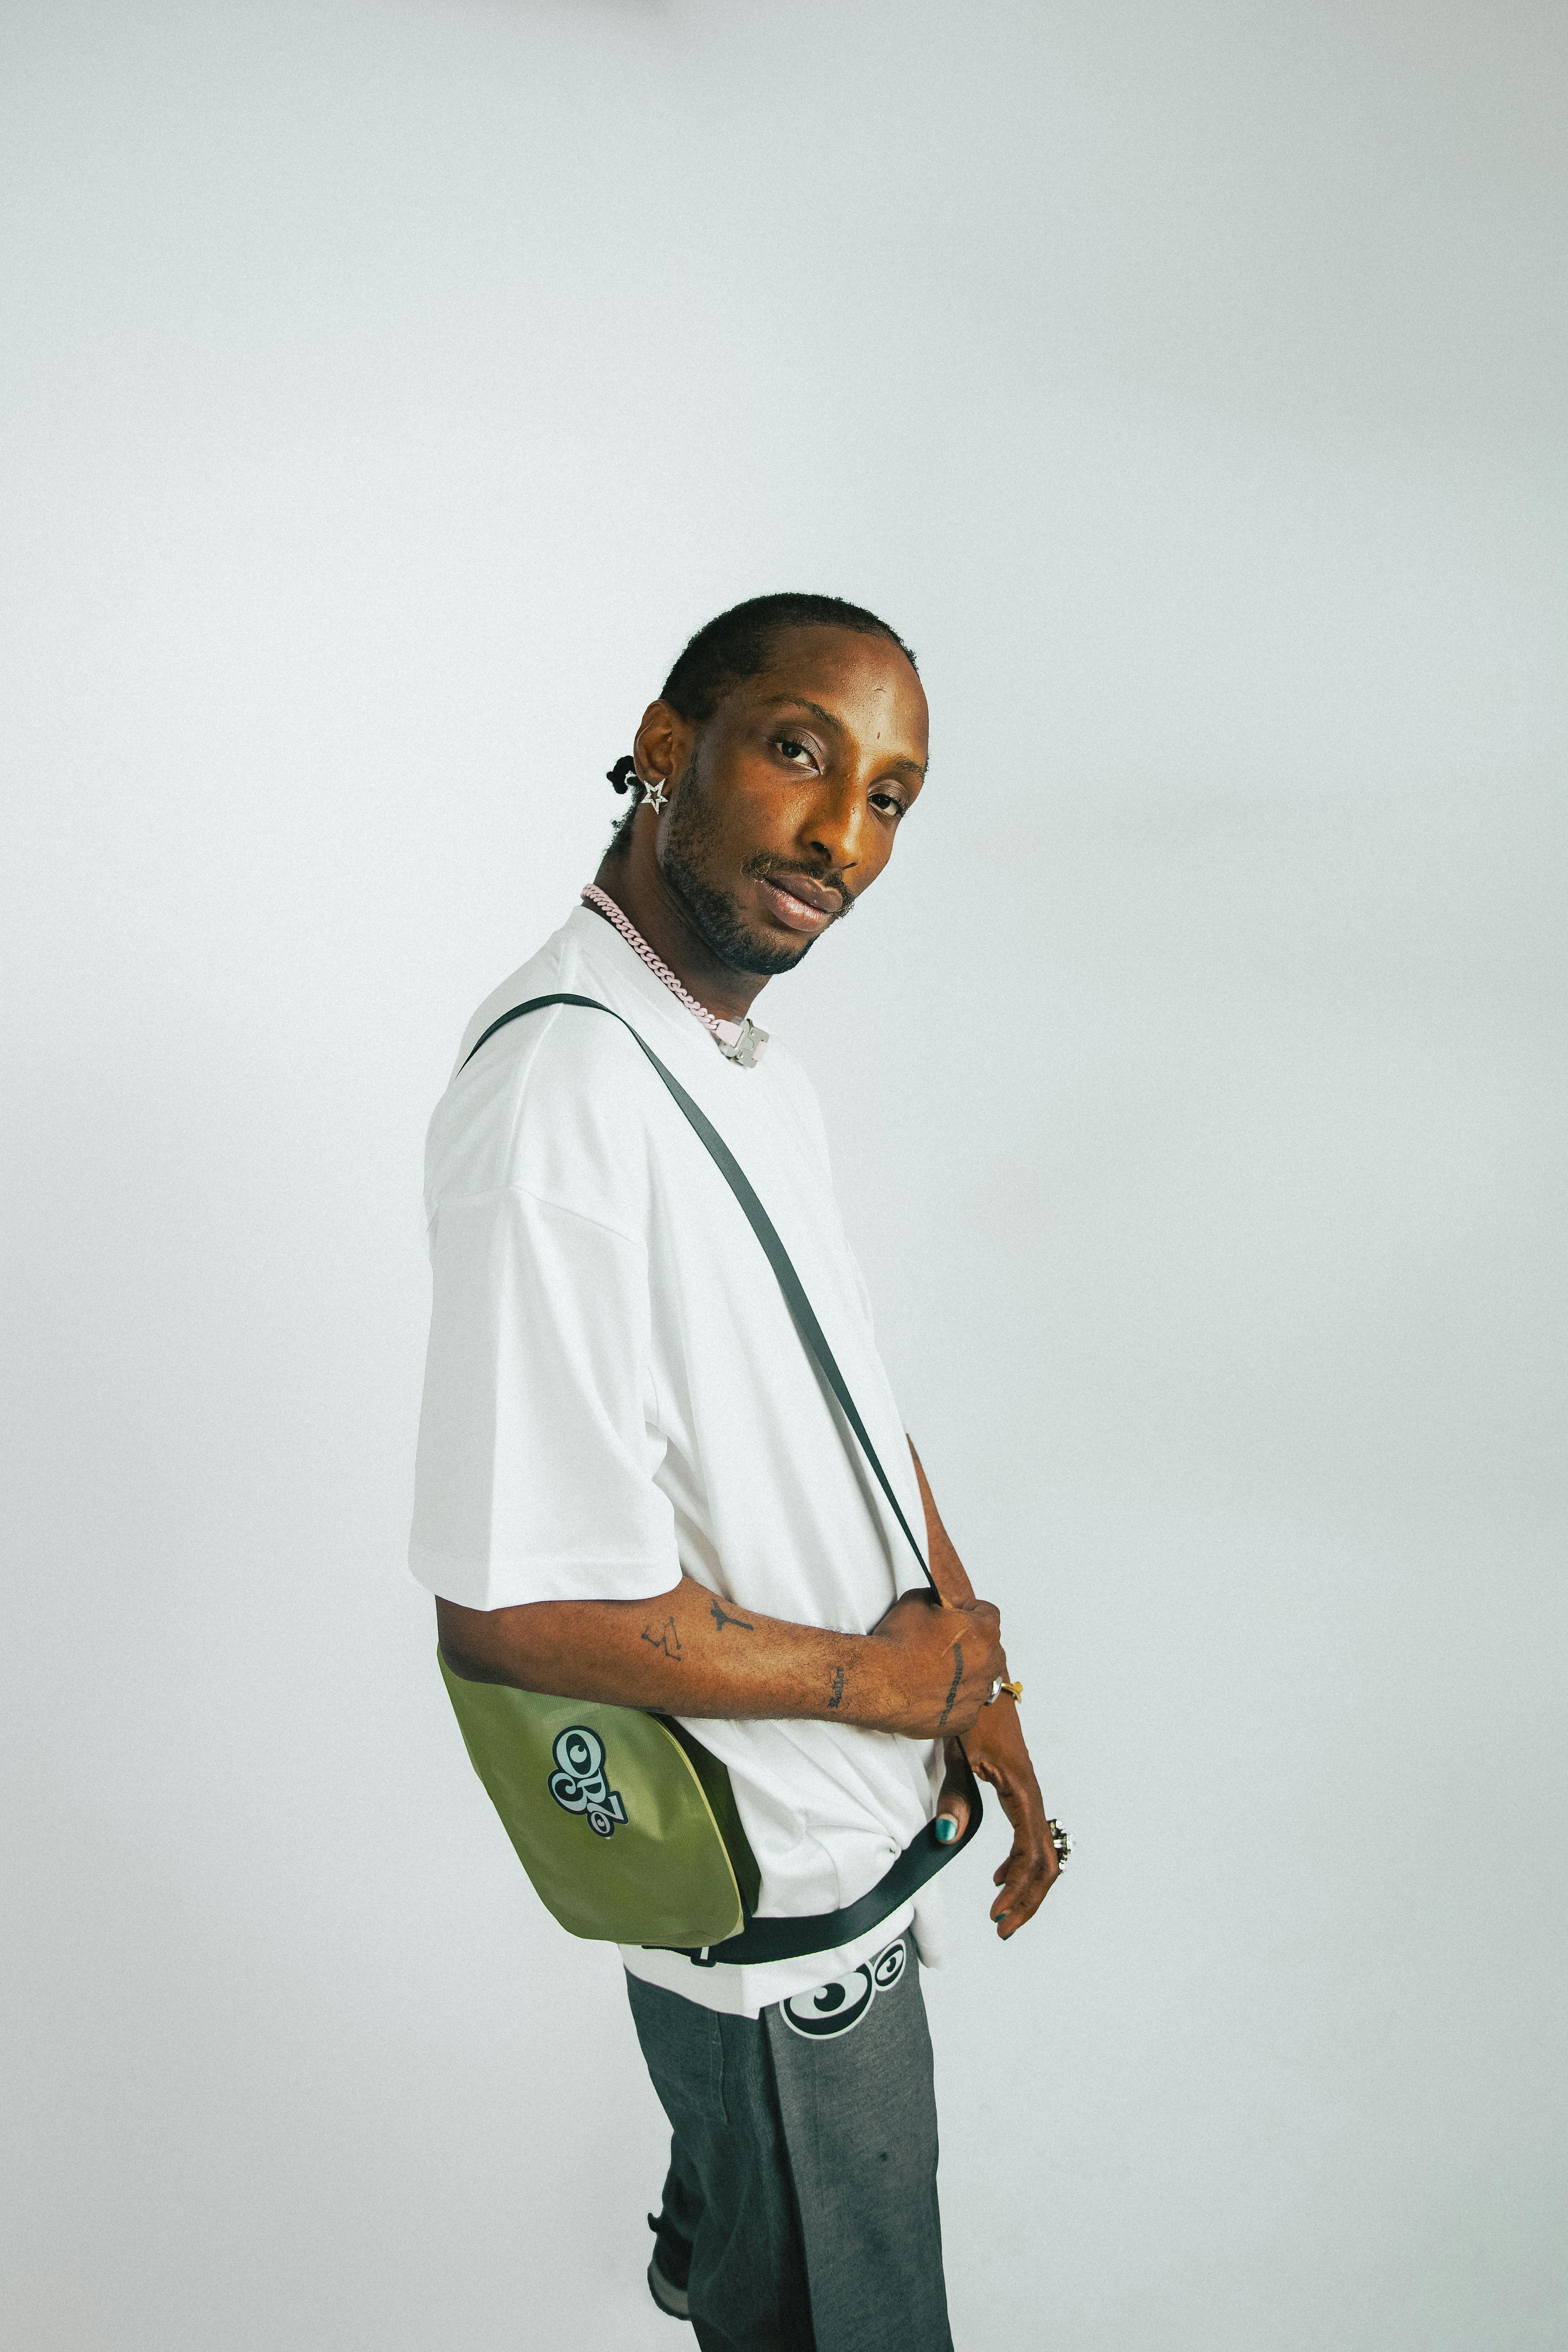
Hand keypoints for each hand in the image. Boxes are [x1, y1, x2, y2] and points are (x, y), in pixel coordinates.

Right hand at [865, 1590, 1006, 1736]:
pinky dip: (953, 1700)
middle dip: (971, 1644)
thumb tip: (938, 1605)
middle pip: (989, 1649)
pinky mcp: (964, 1720)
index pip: (988, 1613)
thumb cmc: (899, 1643)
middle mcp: (989, 1665)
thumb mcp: (916, 1601)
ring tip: (934, 1671)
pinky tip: (931, 1693)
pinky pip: (965, 1706)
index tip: (955, 1614)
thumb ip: (936, 1600)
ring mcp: (978, 1695)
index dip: (969, 1610)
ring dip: (963, 1673)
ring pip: (978, 1680)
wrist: (880, 1683)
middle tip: (943, 1643)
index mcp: (983, 1632)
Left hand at [933, 1704, 1057, 1939]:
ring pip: (1041, 1848)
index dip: (1020, 1888)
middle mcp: (1030, 1792)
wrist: (978, 1676)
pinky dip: (1019, 1860)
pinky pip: (1029, 1832)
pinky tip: (1000, 1874)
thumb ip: (953, 1795)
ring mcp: (1026, 1790)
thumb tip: (947, 1836)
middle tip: (1002, 1926)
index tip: (998, 1913)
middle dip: (1028, 1897)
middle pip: (1046, 1859)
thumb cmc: (967, 1711)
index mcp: (1021, 1788)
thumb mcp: (957, 1751)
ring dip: (1025, 1883)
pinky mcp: (1018, 1787)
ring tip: (1001, 1909)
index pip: (1033, 1852)